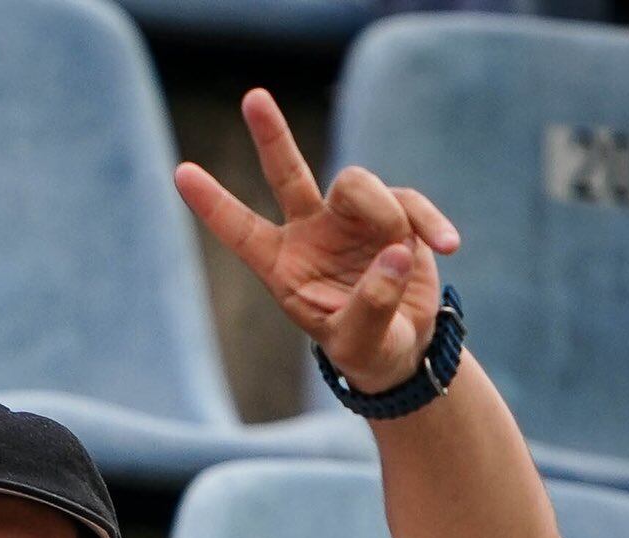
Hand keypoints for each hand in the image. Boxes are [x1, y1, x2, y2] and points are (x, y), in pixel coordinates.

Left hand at [175, 89, 458, 393]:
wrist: (403, 346)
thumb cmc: (366, 349)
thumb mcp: (360, 343)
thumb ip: (372, 304)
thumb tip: (394, 252)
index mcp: (283, 267)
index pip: (242, 231)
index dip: (213, 204)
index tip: (180, 173)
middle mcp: (310, 233)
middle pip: (286, 174)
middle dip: (272, 135)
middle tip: (253, 97)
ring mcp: (349, 218)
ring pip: (357, 184)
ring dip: (385, 215)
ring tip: (403, 256)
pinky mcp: (392, 212)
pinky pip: (408, 200)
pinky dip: (428, 221)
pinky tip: (447, 246)